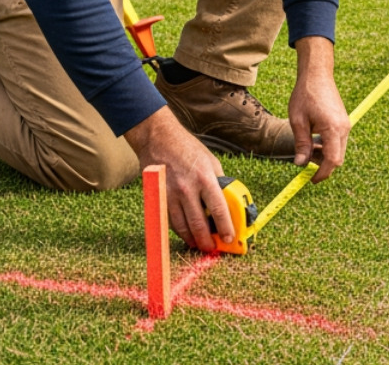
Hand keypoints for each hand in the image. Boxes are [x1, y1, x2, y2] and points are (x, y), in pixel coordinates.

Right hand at [123, 105, 232, 250]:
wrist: (159, 139)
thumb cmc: (187, 149)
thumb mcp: (211, 161)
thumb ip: (218, 182)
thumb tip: (226, 203)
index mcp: (205, 178)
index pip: (219, 209)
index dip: (225, 227)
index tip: (230, 238)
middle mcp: (187, 188)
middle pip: (199, 223)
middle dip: (207, 241)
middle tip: (213, 248)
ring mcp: (171, 194)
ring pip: (182, 226)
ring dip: (192, 240)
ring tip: (200, 245)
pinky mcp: (159, 197)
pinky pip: (170, 220)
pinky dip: (179, 230)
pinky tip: (186, 234)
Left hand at [288, 36, 348, 182]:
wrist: (317, 74)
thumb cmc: (306, 95)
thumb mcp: (298, 121)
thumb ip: (301, 144)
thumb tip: (300, 164)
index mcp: (333, 129)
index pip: (332, 161)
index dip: (322, 173)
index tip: (311, 180)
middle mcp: (343, 128)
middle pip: (337, 158)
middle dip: (323, 166)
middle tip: (306, 167)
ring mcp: (345, 125)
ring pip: (338, 150)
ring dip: (324, 156)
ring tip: (307, 150)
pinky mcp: (343, 122)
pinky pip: (338, 141)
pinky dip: (327, 147)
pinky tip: (313, 141)